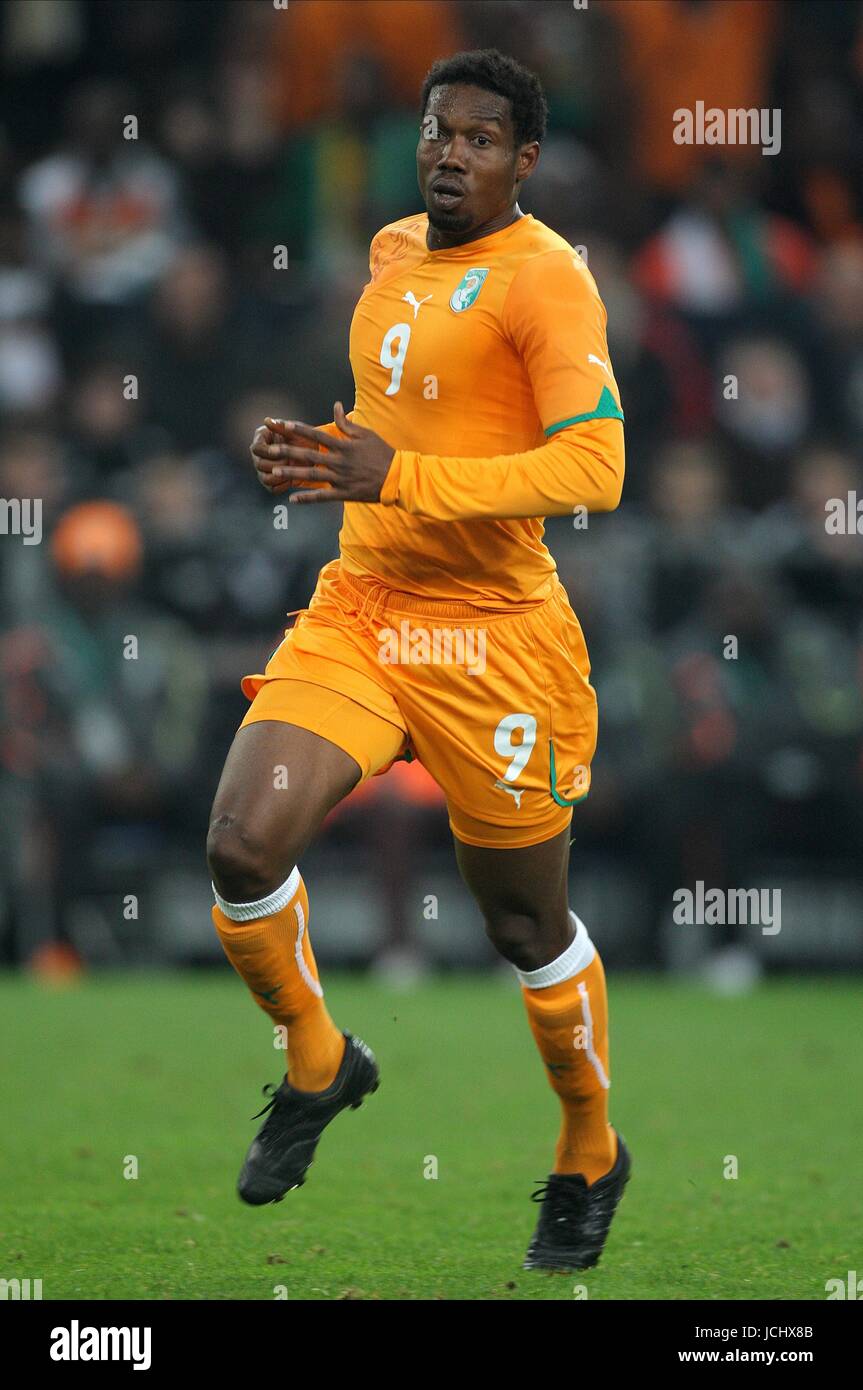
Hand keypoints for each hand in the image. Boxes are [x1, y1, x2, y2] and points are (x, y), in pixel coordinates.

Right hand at [250, 420, 308, 494]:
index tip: (279, 449)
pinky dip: (283, 485)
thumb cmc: (304, 437)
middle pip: (259, 465)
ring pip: (265, 479)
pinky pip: (273, 489)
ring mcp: (264, 471)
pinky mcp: (272, 483)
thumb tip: (267, 421)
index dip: (266, 451)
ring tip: (292, 469)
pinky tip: (293, 478)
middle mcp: (259, 456)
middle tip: (290, 460)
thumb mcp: (295, 430)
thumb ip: (281, 426)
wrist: (315, 454)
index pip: (255, 448)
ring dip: (280, 475)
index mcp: (261, 441)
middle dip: (276, 464)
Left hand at [251, 401, 394, 503]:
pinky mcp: (344, 493)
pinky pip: (322, 496)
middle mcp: (339, 461)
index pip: (316, 435)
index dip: (298, 429)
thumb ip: (347, 423)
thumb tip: (335, 406)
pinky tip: (292, 499)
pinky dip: (307, 498)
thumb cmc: (382, 453)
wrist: (396, 478)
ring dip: (292, 473)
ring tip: (275, 471)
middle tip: (270, 449)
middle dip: (288, 451)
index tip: (282, 425)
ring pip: (312, 475)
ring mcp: (340, 478)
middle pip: (309, 455)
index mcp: (344, 446)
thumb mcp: (366, 434)